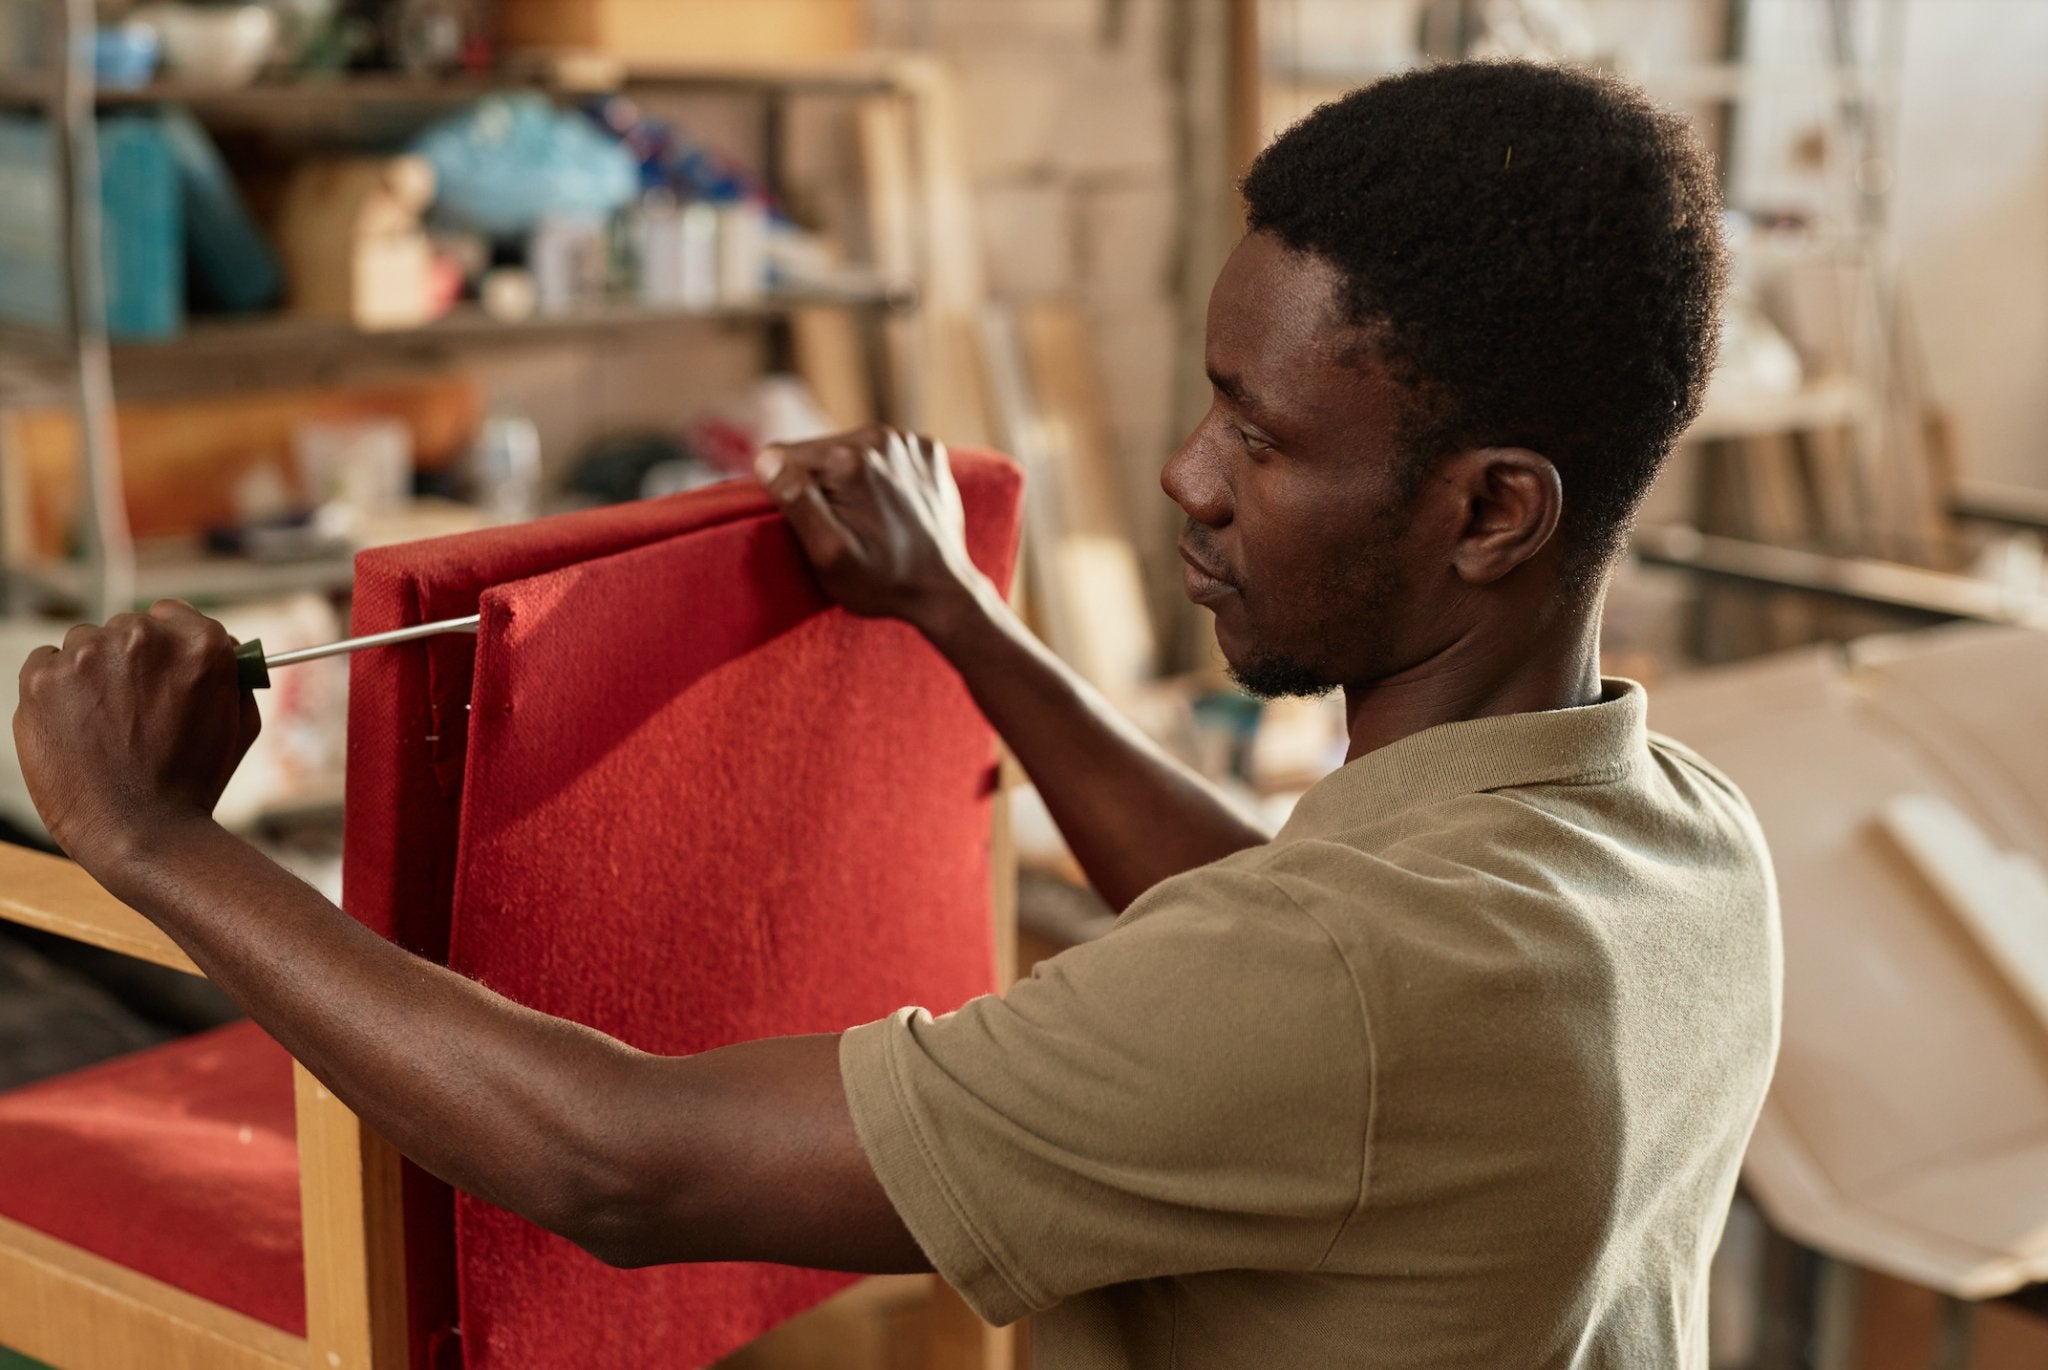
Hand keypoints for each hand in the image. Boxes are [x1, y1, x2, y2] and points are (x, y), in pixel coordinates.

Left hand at [13, 600, 259, 868]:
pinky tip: (75, 726)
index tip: (160, 668)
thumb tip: (224, 647)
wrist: (139, 830)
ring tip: (104, 725)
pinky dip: (55, 690)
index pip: (173, 614)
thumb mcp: (240, 722)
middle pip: (126, 629)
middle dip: (129, 662)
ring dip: (91, 674)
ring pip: (84, 645)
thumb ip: (231, 675)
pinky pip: (44, 663)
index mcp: (200, 643)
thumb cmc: (194, 782)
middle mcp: (143, 639)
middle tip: (133, 708)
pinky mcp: (41, 678)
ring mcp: (87, 655)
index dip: (167, 645)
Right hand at [755, 425, 988, 639]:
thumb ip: (796, 503)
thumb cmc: (880, 581)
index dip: (787, 493)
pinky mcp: (928, 450)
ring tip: (870, 518)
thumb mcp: (828, 554)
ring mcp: (908, 441)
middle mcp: (878, 438)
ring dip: (850, 479)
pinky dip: (884, 475)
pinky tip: (894, 506)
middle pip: (817, 451)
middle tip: (845, 526)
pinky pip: (884, 453)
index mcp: (847, 460)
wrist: (943, 591)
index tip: (813, 524)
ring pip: (849, 449)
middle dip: (820, 484)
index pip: (781, 456)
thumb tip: (768, 461)